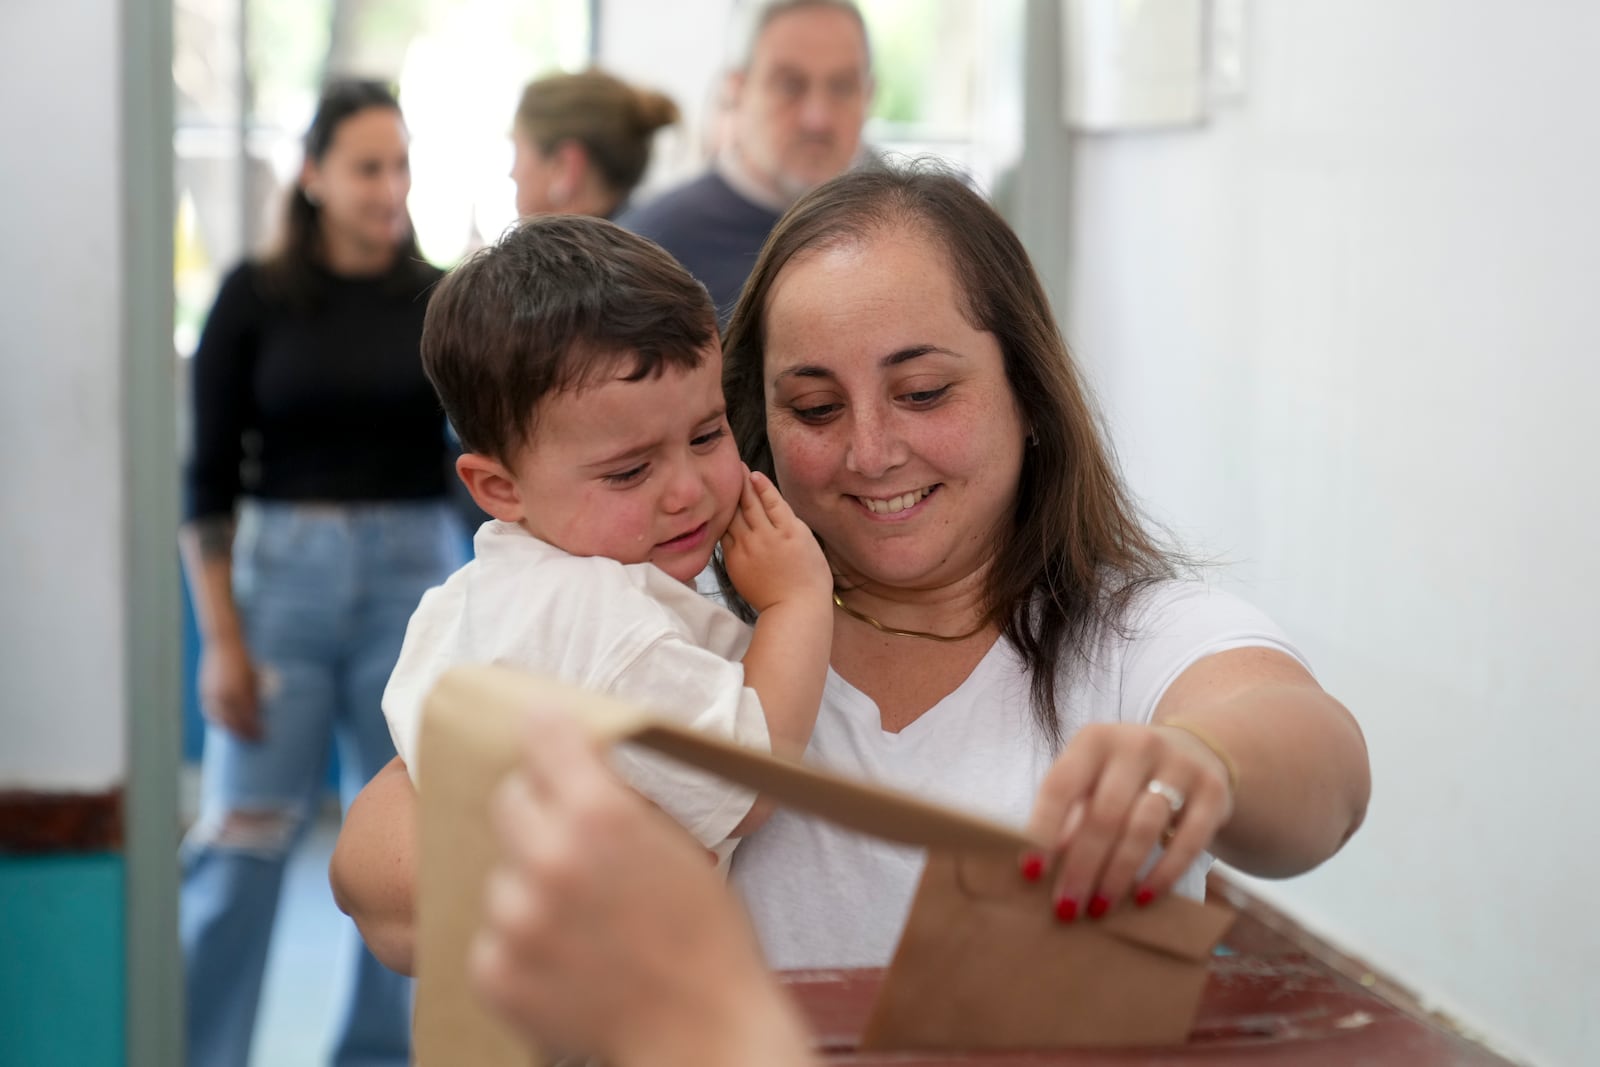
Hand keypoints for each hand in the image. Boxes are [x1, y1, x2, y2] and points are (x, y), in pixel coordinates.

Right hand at [197, 634, 261, 740]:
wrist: (223, 644)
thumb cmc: (244, 660)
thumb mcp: (254, 679)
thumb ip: (254, 698)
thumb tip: (257, 716)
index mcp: (239, 692)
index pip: (248, 719)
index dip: (256, 730)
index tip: (263, 736)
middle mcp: (224, 696)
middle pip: (234, 723)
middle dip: (244, 734)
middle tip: (254, 740)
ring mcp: (211, 694)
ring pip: (220, 720)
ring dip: (230, 730)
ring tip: (240, 735)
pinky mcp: (203, 691)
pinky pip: (210, 712)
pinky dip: (217, 720)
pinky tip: (224, 724)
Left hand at [470, 703, 812, 1065]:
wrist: (703, 1028)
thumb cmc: (706, 934)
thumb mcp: (675, 843)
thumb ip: (615, 800)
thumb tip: (572, 760)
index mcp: (601, 814)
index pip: (541, 734)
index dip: (548, 733)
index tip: (545, 732)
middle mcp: (549, 858)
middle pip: (508, 800)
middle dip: (539, 812)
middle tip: (572, 839)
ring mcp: (517, 919)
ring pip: (500, 873)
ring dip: (529, 885)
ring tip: (579, 917)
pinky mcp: (496, 972)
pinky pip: (491, 934)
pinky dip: (519, 943)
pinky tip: (565, 956)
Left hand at [720, 469, 831, 613]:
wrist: (794, 608)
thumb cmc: (809, 577)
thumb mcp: (808, 542)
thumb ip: (789, 522)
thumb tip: (772, 506)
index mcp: (788, 530)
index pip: (771, 500)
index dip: (761, 485)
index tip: (753, 474)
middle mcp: (766, 536)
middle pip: (749, 504)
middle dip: (742, 484)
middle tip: (735, 468)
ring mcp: (748, 549)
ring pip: (734, 517)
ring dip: (731, 501)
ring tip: (727, 487)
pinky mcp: (734, 562)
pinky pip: (726, 536)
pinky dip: (725, 523)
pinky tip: (724, 514)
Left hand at [1023, 723, 1233, 917]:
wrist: (1196, 750)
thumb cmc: (1125, 777)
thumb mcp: (1093, 781)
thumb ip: (1070, 816)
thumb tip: (1044, 868)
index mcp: (1095, 740)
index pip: (1061, 786)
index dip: (1043, 830)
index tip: (1032, 873)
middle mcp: (1137, 745)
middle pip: (1103, 814)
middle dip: (1081, 867)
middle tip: (1067, 908)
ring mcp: (1180, 765)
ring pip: (1142, 828)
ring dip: (1117, 874)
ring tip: (1099, 907)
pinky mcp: (1213, 791)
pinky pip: (1188, 841)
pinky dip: (1163, 874)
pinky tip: (1142, 898)